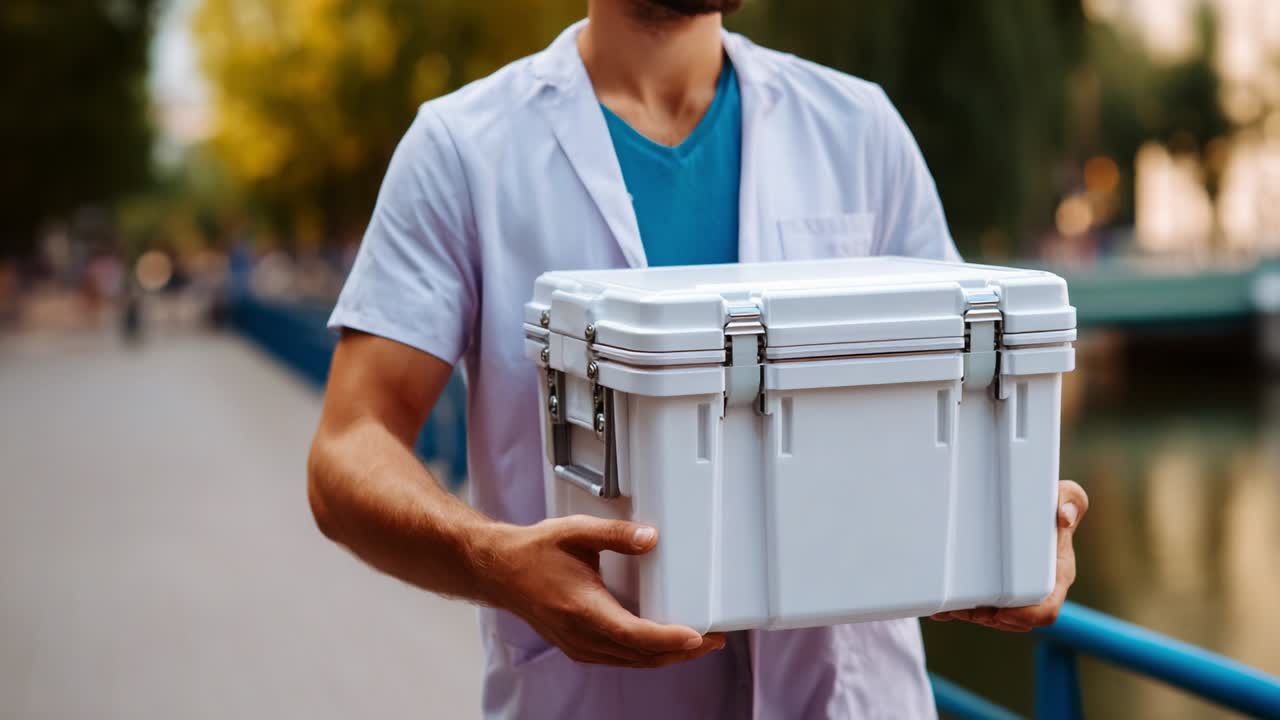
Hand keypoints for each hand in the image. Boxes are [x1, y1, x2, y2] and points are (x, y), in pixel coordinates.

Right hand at [477, 514, 725, 666]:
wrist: (499, 571)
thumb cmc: (534, 552)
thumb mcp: (576, 532)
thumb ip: (616, 534)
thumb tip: (651, 538)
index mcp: (582, 609)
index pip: (634, 634)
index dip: (669, 639)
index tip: (697, 636)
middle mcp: (581, 635)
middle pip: (640, 656)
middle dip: (682, 651)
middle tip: (715, 640)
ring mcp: (579, 646)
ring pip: (632, 662)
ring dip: (667, 657)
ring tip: (699, 645)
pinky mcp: (579, 647)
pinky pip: (620, 660)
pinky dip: (647, 656)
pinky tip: (664, 646)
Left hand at [930, 480, 1087, 631]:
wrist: (1032, 503)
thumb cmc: (1050, 501)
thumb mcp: (1065, 494)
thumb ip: (1071, 499)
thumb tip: (1064, 516)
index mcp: (1057, 574)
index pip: (1048, 610)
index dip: (1026, 616)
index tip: (1002, 612)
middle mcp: (1038, 588)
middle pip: (1015, 620)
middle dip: (989, 618)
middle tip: (966, 609)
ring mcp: (1017, 592)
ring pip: (995, 618)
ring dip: (971, 616)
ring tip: (950, 607)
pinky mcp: (999, 589)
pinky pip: (979, 608)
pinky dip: (959, 610)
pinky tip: (940, 608)